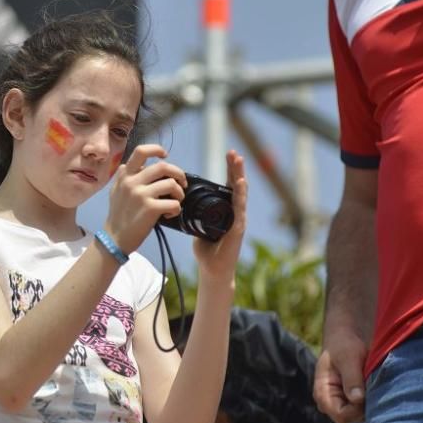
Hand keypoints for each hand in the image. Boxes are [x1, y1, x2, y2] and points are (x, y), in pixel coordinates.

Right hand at [105, 144, 187, 254]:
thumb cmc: (117, 215)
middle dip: (178, 173)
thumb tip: (139, 165)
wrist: (115, 238)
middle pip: (163, 166)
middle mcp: (132, 182)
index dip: (157, 150)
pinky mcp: (150, 208)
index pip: (141, 151)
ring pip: (171, 184)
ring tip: (176, 201)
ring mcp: (141, 194)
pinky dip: (176, 209)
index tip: (165, 156)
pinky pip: (174, 203)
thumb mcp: (116, 190)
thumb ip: (125, 176)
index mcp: (125, 175)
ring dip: (179, 193)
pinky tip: (169, 214)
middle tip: (181, 183)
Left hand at [193, 150, 246, 280]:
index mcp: (225, 211)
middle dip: (235, 168)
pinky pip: (239, 208)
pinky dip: (240, 194)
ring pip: (240, 194)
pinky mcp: (238, 228)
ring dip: (239, 176)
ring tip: (238, 161)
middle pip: (237, 186)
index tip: (228, 155)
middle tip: (233, 152)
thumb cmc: (207, 250)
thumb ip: (194, 214)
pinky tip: (240, 183)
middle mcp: (235, 213)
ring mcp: (238, 219)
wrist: (213, 270)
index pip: (229, 186)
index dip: (229, 171)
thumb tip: (181, 202)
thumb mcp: (198, 226)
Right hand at [313, 326, 366, 422]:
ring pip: (360, 415)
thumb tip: (357, 400)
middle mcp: (329, 402)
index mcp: (322, 393)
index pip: (342, 416)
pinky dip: (372, 400)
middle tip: (370, 384)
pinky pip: (364, 409)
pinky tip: (372, 385)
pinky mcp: (351, 401)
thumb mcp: (348, 358)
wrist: (346, 337)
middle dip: (364, 406)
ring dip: (369, 402)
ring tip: (370, 382)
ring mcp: (340, 403)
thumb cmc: (344, 344)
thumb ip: (352, 379)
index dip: (358, 409)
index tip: (367, 392)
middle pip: (351, 419)